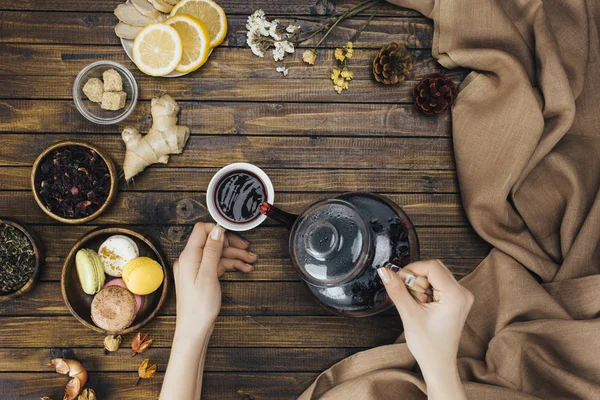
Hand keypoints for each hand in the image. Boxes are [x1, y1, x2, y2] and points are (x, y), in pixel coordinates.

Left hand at [173, 222, 255, 337]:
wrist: (194, 330)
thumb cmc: (199, 307)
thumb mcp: (209, 275)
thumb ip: (212, 251)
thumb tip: (217, 230)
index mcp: (188, 256)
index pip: (202, 230)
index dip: (219, 230)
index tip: (236, 234)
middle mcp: (189, 260)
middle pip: (212, 242)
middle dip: (231, 244)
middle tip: (248, 248)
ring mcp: (195, 268)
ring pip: (217, 254)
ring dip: (235, 256)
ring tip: (251, 261)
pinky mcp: (201, 277)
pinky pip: (217, 265)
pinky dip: (230, 265)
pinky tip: (244, 268)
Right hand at [377, 260, 472, 398]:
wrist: (439, 365)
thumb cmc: (429, 346)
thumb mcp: (409, 315)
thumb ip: (397, 290)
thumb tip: (385, 271)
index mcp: (455, 296)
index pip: (432, 267)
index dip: (412, 270)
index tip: (399, 280)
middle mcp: (463, 293)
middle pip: (435, 269)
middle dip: (417, 279)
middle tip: (409, 296)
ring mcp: (461, 297)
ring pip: (435, 276)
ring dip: (420, 285)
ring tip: (417, 304)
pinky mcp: (457, 300)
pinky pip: (438, 284)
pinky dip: (426, 290)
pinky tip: (423, 306)